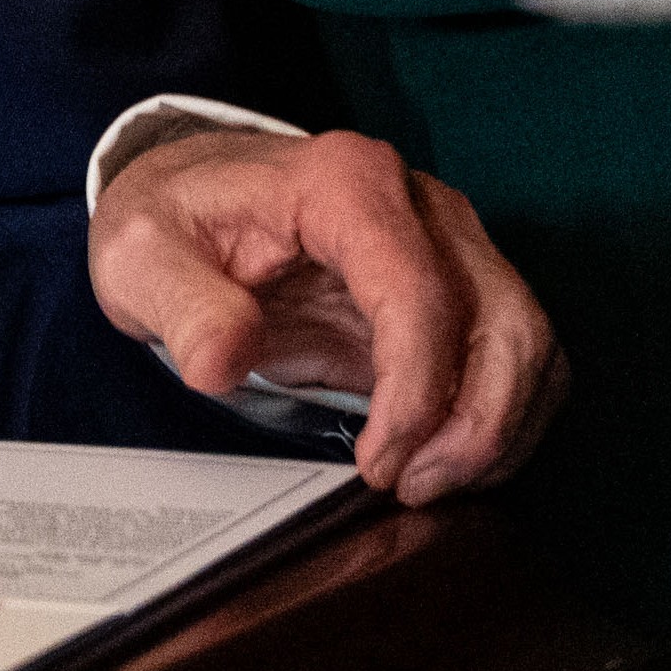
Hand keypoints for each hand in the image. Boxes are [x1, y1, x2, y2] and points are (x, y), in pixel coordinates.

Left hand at [89, 124, 564, 504]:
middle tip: (411, 487)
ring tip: (427, 483)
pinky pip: (517, 358)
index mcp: (346, 183)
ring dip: (499, 429)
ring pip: (528, 343)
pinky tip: (448, 462)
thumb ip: (182, 306)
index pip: (420, 295)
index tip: (377, 463)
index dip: (416, 393)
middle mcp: (419, 205)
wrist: (192, 198)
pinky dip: (504, 419)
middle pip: (503, 320)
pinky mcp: (458, 289)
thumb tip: (222, 362)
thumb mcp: (141, 257)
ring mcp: (450, 243)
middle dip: (476, 425)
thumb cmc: (176, 222)